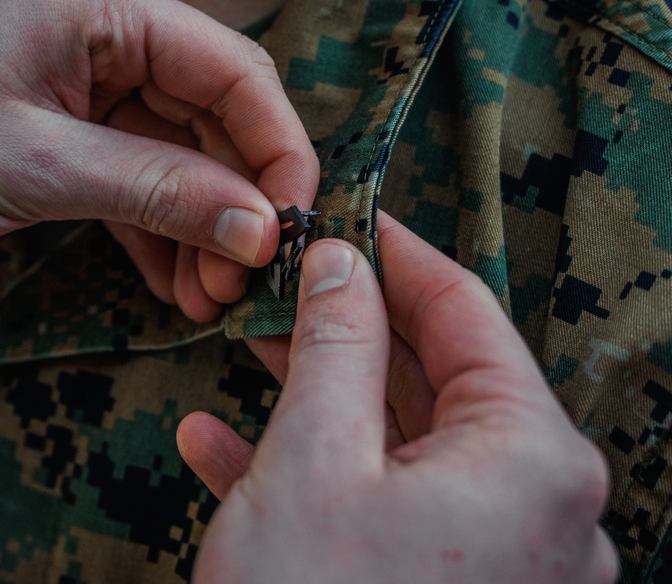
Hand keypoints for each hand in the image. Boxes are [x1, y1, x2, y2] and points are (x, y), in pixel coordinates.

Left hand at [0, 0, 316, 320]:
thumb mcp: (37, 168)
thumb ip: (159, 192)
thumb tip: (262, 228)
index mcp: (103, 4)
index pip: (233, 71)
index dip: (278, 150)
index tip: (295, 227)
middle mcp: (103, 29)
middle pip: (211, 115)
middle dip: (235, 203)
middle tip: (245, 283)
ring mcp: (82, 75)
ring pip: (176, 151)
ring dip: (198, 224)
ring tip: (208, 300)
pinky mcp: (61, 120)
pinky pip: (132, 172)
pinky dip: (154, 225)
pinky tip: (173, 281)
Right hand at [177, 213, 617, 582]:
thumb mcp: (314, 455)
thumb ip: (337, 341)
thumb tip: (341, 261)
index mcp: (532, 459)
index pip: (465, 313)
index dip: (396, 254)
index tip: (345, 215)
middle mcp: (540, 508)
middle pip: (434, 379)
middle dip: (346, 327)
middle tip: (286, 283)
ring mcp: (502, 559)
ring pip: (403, 443)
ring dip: (318, 396)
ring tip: (247, 350)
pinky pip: (387, 508)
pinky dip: (315, 473)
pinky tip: (223, 448)